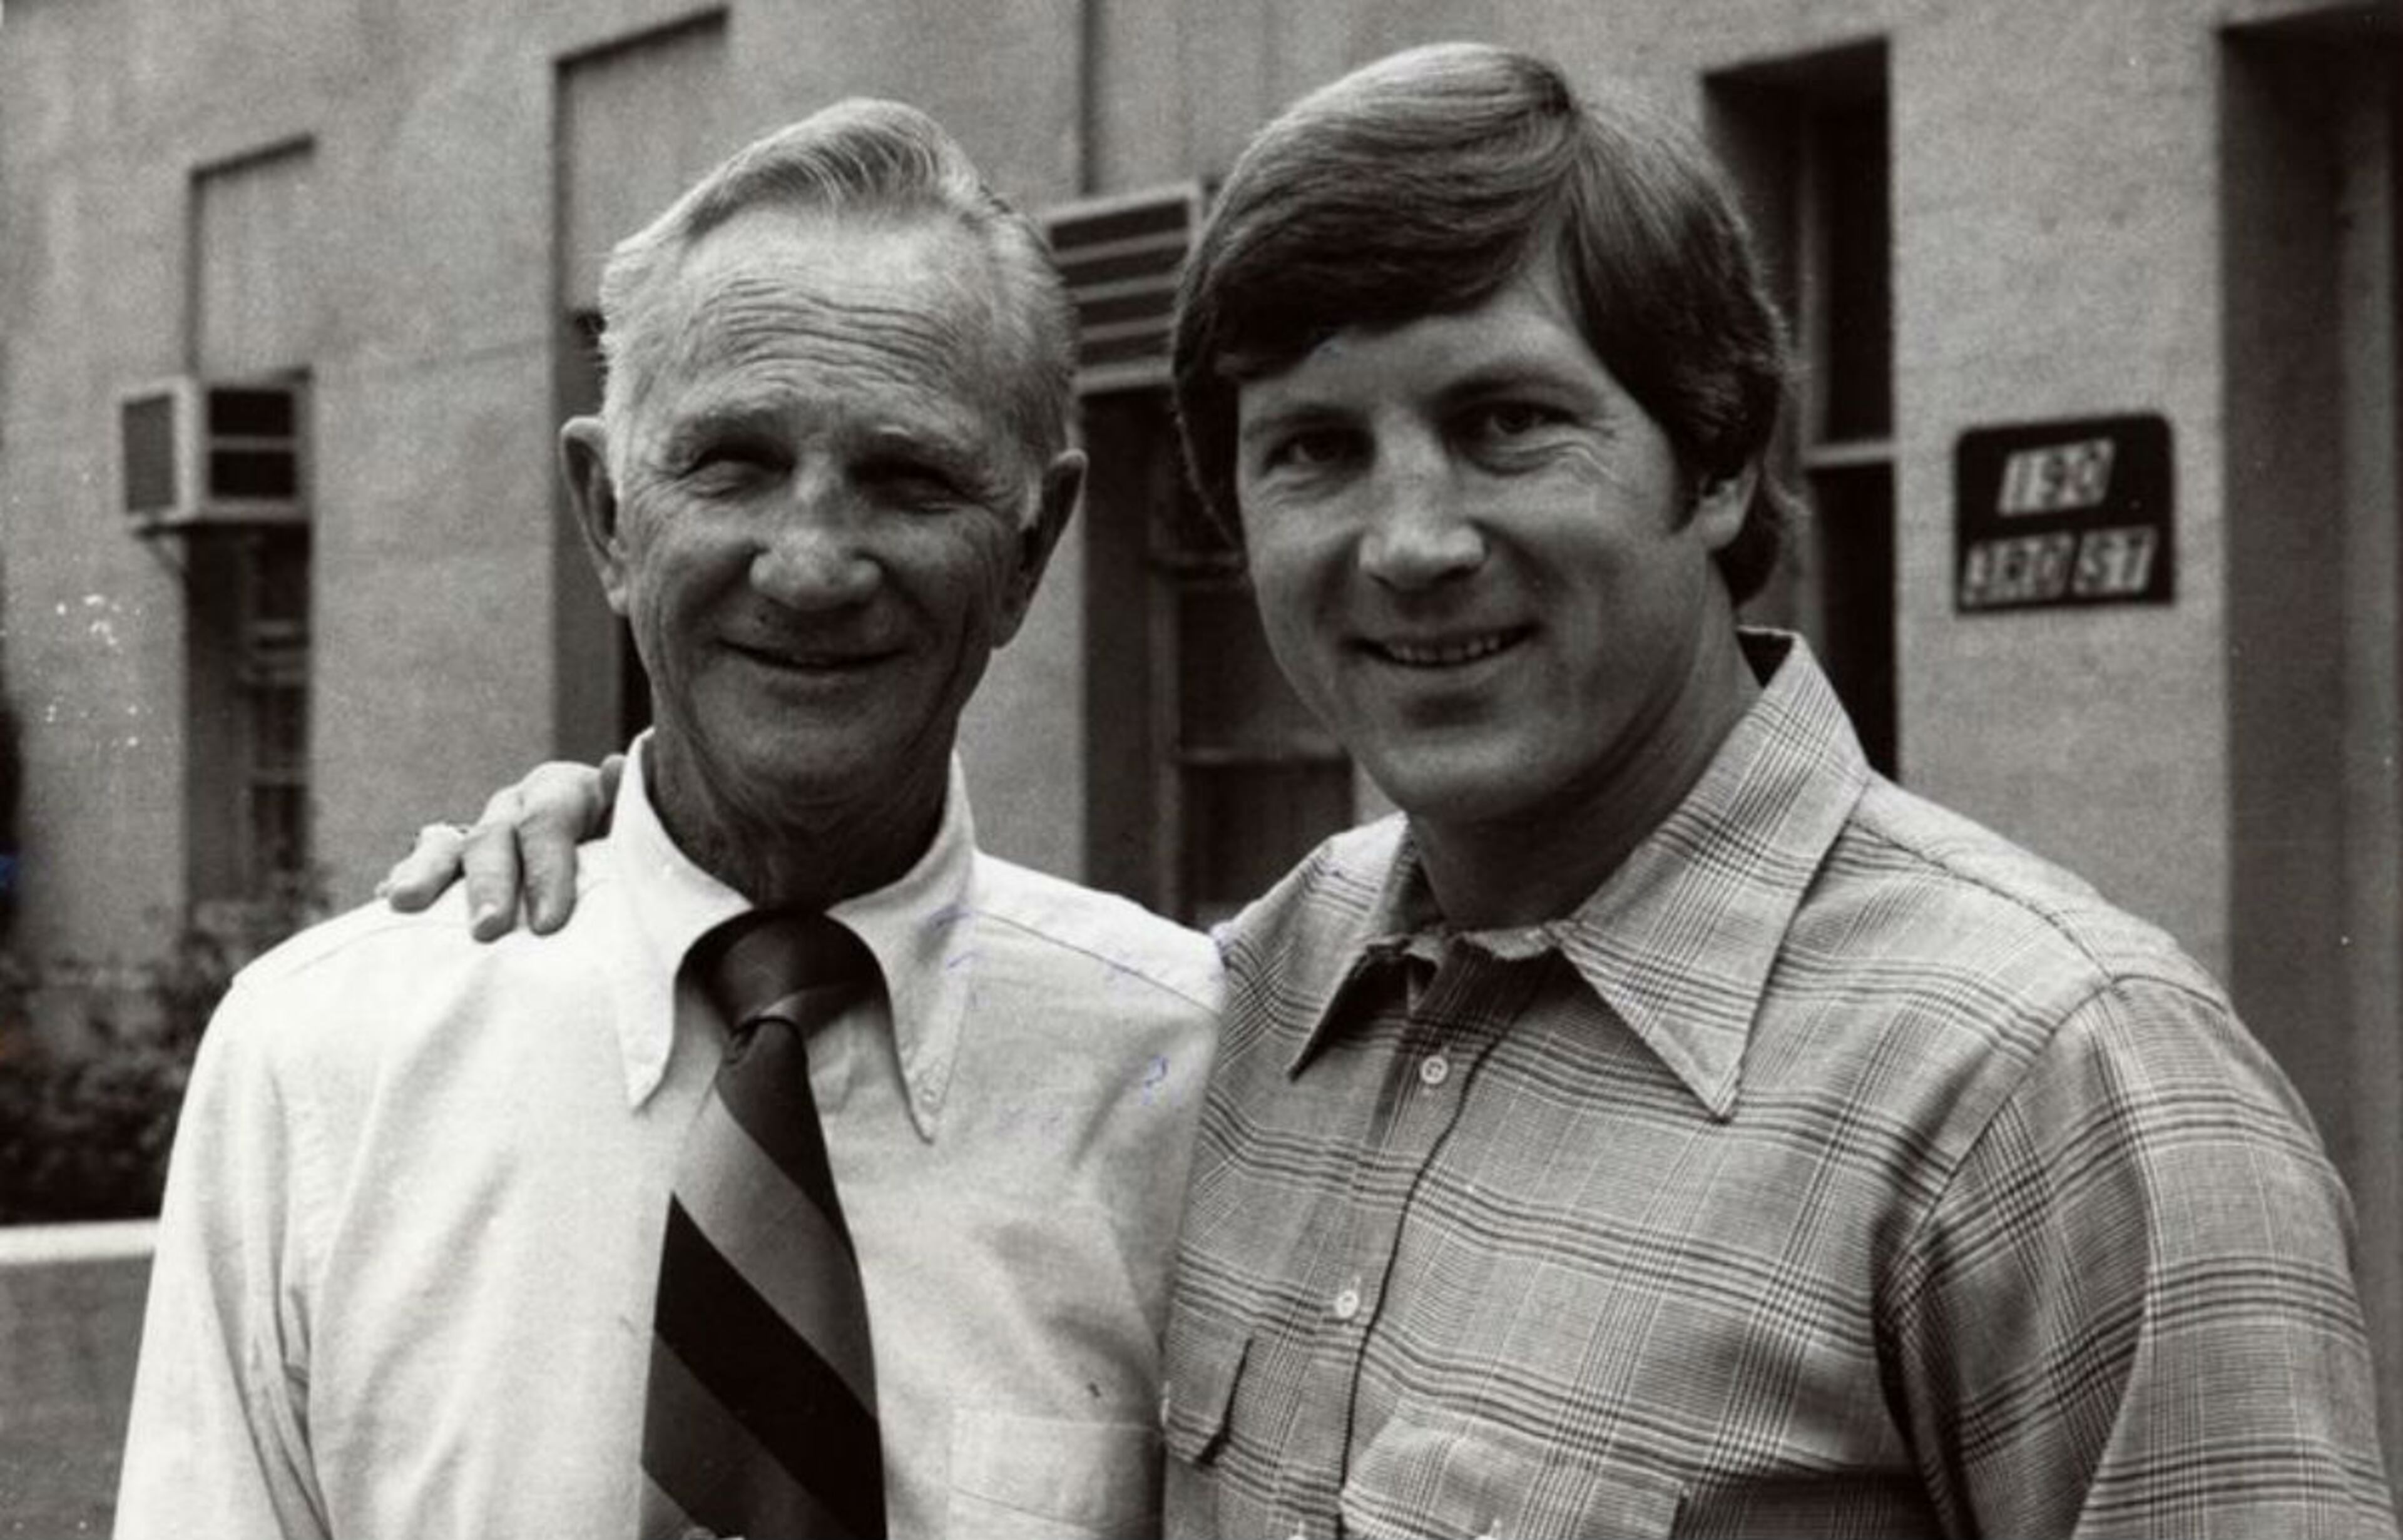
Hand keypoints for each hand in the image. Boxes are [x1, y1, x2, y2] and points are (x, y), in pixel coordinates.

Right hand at [378, 755, 622, 939]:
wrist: (609, 861)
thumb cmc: (628, 857)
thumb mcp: (635, 832)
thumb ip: (628, 807)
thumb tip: (616, 766)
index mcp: (562, 792)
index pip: (548, 822)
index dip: (547, 869)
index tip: (550, 923)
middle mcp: (515, 807)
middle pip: (494, 838)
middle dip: (488, 884)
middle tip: (487, 929)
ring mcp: (480, 833)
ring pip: (446, 845)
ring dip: (425, 873)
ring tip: (404, 901)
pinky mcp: (453, 863)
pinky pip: (422, 867)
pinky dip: (405, 880)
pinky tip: (388, 901)